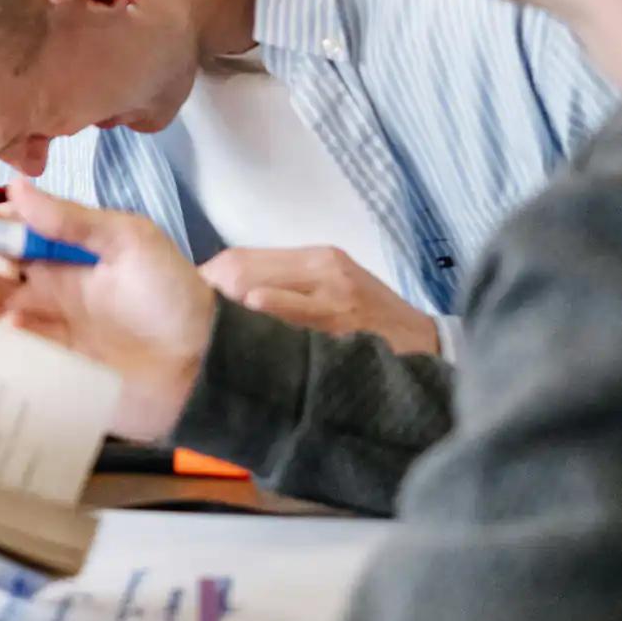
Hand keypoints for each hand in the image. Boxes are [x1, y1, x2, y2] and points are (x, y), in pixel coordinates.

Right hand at [0, 178, 216, 443]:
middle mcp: (36, 288)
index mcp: (53, 251)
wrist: (206, 366)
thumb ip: (72, 219)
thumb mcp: (129, 240)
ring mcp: (38, 329)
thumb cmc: (173, 296)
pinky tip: (7, 322)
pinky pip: (5, 350)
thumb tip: (16, 187)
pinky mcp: (46, 368)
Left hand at [200, 245, 440, 355]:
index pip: (239, 260)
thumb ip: (286, 287)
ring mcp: (335, 305)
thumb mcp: (335, 290)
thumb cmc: (376, 326)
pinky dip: (259, 344)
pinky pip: (286, 335)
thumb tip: (223, 296)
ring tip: (209, 347)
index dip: (205, 282)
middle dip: (207, 303)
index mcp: (320, 259)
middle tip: (189, 330)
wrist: (434, 355)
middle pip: (240, 275)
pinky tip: (245, 361)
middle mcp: (326, 274)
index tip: (187, 305)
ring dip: (226, 326)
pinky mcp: (343, 336)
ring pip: (256, 301)